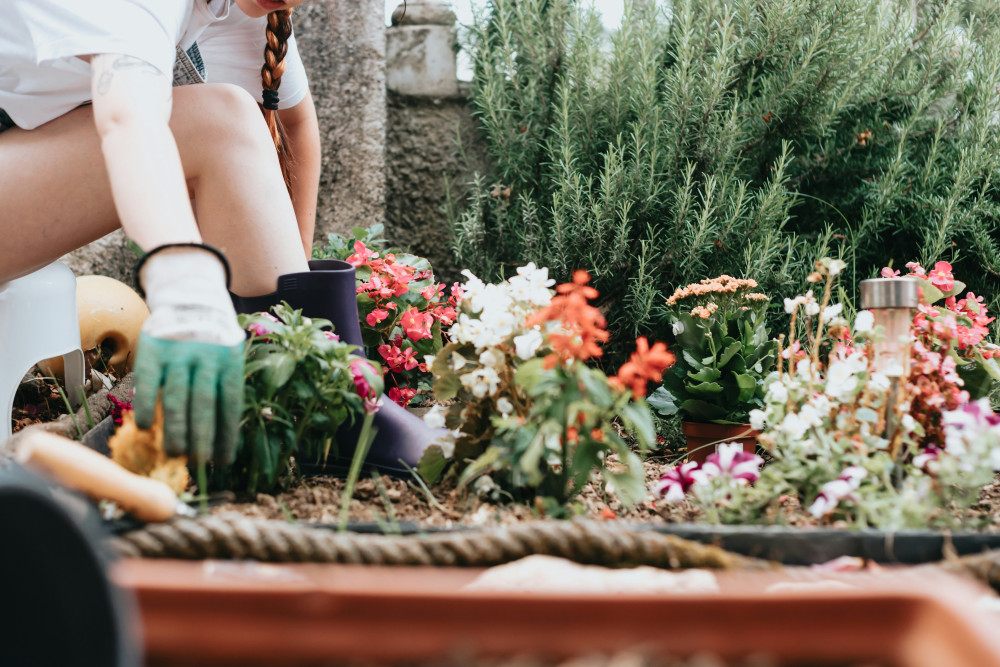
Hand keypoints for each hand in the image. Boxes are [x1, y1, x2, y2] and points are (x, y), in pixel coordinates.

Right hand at [132, 247, 246, 462]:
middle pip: (205, 405)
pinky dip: (147, 406)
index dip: (226, 435)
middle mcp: (207, 357)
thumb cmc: (212, 339)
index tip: (223, 461)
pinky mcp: (154, 349)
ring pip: (178, 398)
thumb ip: (222, 388)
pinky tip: (146, 426)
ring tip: (174, 452)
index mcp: (230, 362)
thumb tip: (218, 438)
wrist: (190, 295)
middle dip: (201, 438)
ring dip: (175, 430)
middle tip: (196, 462)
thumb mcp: (228, 356)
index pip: (230, 406)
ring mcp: (180, 353)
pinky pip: (149, 383)